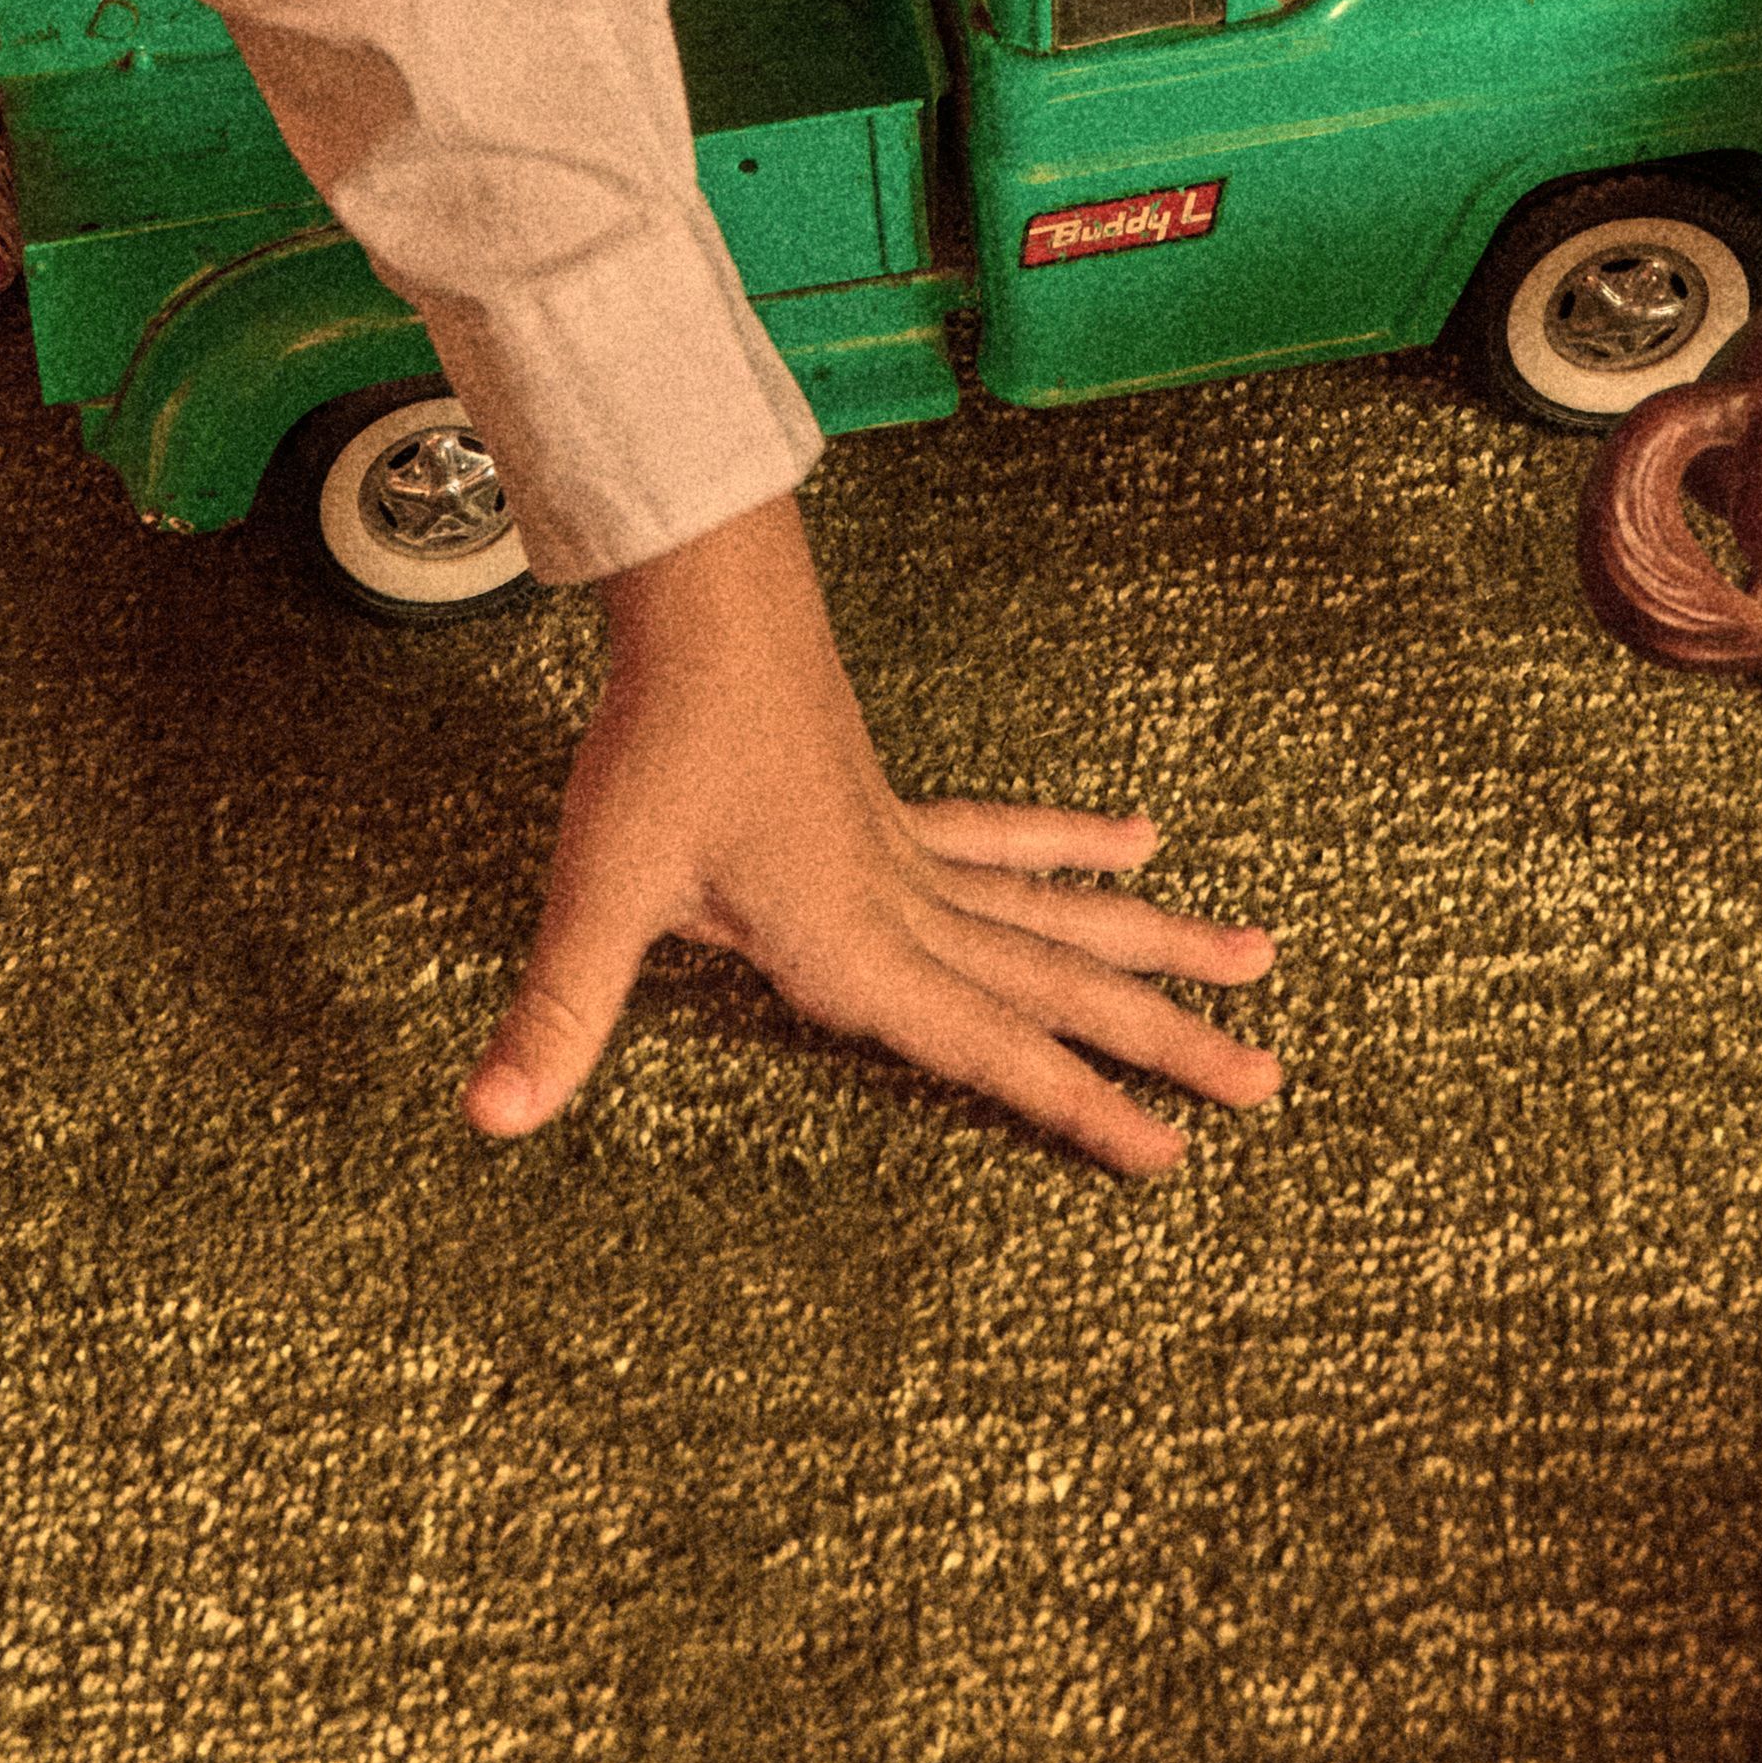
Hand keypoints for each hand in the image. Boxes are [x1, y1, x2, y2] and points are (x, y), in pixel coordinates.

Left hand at [462, 497, 1283, 1175]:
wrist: (699, 604)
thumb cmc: (653, 744)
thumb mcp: (599, 885)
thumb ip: (559, 1009)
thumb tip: (491, 1115)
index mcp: (856, 943)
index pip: (990, 1047)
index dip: (1079, 1107)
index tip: (1173, 1159)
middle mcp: (906, 904)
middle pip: (1059, 982)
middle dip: (1163, 1039)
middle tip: (1271, 1078)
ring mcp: (909, 851)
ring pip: (1057, 914)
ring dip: (1153, 944)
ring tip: (1256, 958)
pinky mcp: (891, 807)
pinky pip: (1003, 844)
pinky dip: (1071, 848)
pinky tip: (1139, 841)